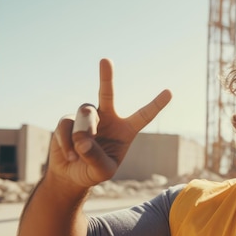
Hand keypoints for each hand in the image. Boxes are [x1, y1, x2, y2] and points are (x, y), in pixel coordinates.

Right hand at [47, 58, 171, 190]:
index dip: (156, 105)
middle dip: (106, 76)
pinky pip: (67, 125)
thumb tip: (82, 139)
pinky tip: (69, 155)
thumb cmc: (93, 171)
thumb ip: (96, 157)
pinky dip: (67, 142)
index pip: (143, 116)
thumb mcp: (102, 171)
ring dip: (83, 133)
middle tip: (105, 60)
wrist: (72, 175)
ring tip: (80, 151)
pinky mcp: (68, 120)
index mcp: (125, 130)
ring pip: (85, 114)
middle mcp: (108, 118)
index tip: (169, 92)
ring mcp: (87, 117)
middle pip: (107, 93)